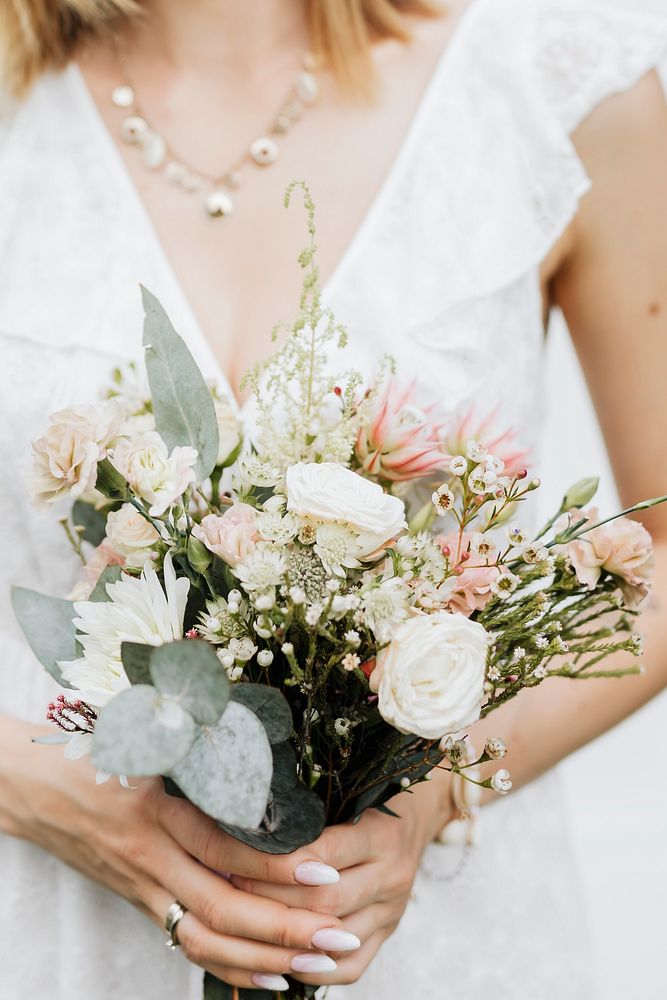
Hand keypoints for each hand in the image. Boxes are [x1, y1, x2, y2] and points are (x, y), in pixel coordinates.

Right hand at [0, 717, 363, 991]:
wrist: (31, 787)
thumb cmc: (93, 752)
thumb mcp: (143, 738)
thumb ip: (197, 745)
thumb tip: (261, 749)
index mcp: (154, 810)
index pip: (222, 848)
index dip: (274, 865)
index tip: (324, 870)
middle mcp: (148, 857)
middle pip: (220, 908)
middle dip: (284, 928)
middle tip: (337, 936)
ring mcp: (142, 886)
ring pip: (204, 939)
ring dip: (263, 957)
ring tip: (315, 963)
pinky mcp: (140, 900)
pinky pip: (188, 942)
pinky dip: (231, 963)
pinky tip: (271, 973)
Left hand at [230, 772, 453, 986]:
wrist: (415, 817)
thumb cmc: (367, 800)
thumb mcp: (346, 794)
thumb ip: (308, 812)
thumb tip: (250, 824)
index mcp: (380, 833)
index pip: (323, 855)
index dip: (277, 862)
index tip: (237, 860)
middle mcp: (391, 874)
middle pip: (326, 901)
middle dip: (272, 899)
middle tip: (231, 892)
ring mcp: (392, 910)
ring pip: (335, 938)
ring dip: (287, 937)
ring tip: (245, 927)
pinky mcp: (388, 934)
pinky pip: (352, 967)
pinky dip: (315, 969)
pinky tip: (282, 959)